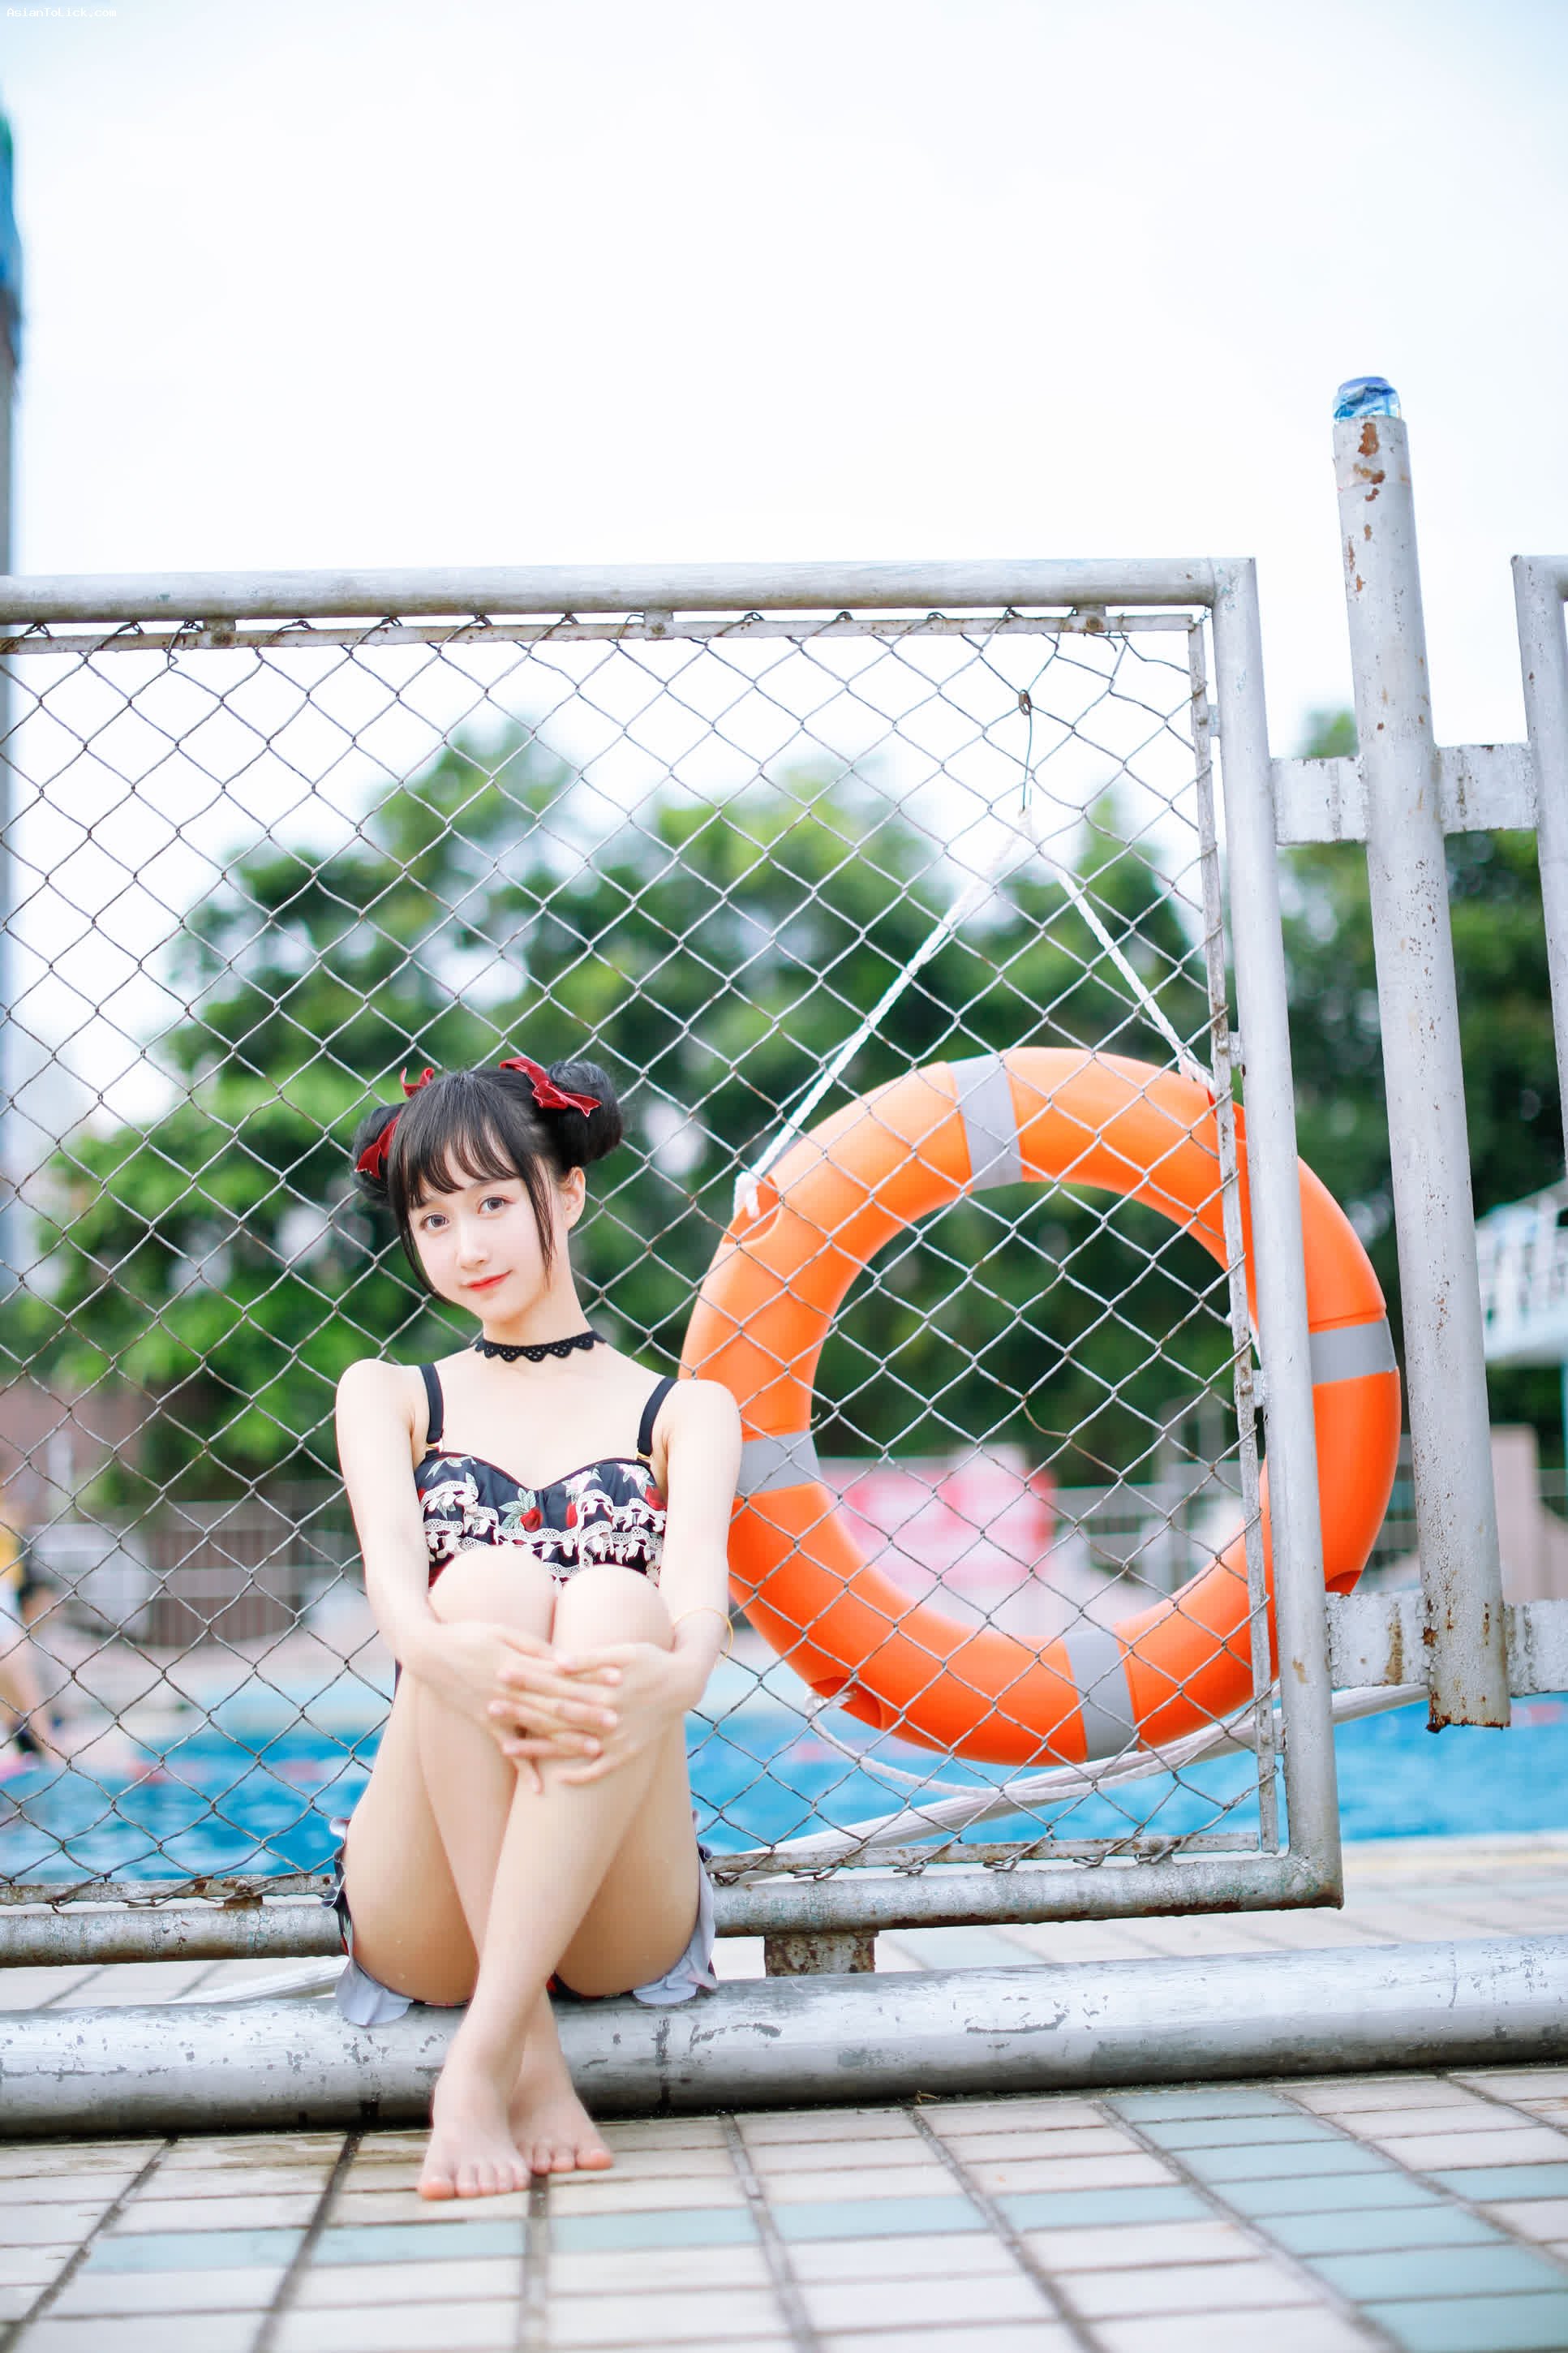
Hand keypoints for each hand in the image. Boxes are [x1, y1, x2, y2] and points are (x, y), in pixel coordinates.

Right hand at [405, 1619, 617, 1776]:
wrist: (427, 1652)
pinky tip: (539, 1789)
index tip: (618, 1681)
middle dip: (587, 1714)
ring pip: (538, 1730)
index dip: (591, 1678)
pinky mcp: (485, 1723)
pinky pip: (508, 1749)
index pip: (563, 1674)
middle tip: (617, 1721)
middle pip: (555, 1705)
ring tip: (594, 1750)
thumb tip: (567, 1661)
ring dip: (565, 1741)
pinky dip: (523, 1769)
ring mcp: (497, 1710)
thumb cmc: (469, 1634)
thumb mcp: (503, 1631)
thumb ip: (536, 1648)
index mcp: (518, 1665)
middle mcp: (510, 1691)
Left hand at [498, 1640, 686, 1785]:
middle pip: (555, 1716)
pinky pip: (600, 1770)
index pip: (555, 1686)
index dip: (528, 1681)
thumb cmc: (650, 1660)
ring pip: (569, 1747)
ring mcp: (616, 1740)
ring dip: (537, 1747)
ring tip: (506, 1747)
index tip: (501, 1675)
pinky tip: (557, 1780)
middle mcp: (606, 1718)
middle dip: (522, 1711)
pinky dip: (580, 1776)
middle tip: (491, 1706)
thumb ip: (589, 1659)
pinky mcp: (627, 1753)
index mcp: (602, 1689)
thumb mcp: (623, 1652)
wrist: (685, 1684)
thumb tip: (556, 1661)